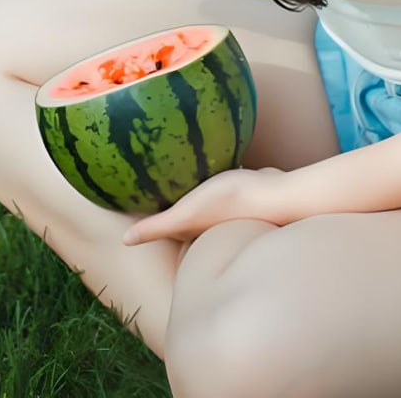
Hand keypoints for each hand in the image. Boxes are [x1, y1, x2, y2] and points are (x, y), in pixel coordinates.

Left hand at [121, 167, 285, 245]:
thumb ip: (157, 227)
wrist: (277, 194)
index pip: (161, 228)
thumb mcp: (187, 214)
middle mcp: (204, 225)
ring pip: (195, 202)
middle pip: (177, 216)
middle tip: (142, 185)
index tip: (126, 205)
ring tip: (167, 171)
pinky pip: (212, 185)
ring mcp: (222, 209)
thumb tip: (124, 241)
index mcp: (190, 231)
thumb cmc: (230, 204)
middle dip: (162, 204)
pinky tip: (200, 159)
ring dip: (184, 191)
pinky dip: (204, 177)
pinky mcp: (236, 191)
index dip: (144, 220)